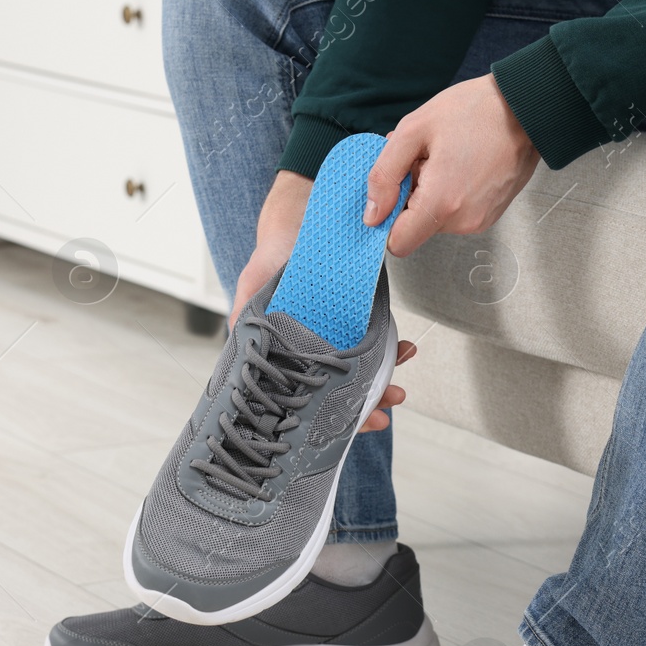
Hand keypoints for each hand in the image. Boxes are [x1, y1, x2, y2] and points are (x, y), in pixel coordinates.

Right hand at [230, 169, 417, 434]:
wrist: (295, 222)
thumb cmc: (269, 260)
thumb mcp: (251, 288)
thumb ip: (244, 320)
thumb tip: (240, 345)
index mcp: (288, 358)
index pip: (313, 399)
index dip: (339, 417)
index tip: (366, 422)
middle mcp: (313, 355)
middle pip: (343, 391)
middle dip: (371, 401)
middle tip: (393, 400)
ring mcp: (336, 340)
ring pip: (364, 371)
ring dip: (387, 376)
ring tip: (402, 374)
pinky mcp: (355, 322)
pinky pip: (377, 342)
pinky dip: (393, 346)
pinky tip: (405, 345)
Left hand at [364, 74, 538, 257]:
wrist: (527, 107)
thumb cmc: (475, 111)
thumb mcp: (414, 130)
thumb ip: (384, 175)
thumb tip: (372, 214)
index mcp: (441, 203)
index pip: (398, 243)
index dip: (387, 221)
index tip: (391, 193)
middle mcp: (463, 221)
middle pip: (417, 228)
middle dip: (411, 197)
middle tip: (425, 160)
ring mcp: (480, 220)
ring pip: (436, 220)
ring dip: (432, 193)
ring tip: (447, 158)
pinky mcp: (491, 214)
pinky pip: (456, 213)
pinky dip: (451, 194)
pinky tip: (461, 165)